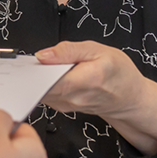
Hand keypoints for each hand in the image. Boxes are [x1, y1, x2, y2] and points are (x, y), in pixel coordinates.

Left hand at [36, 41, 156, 154]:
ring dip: (36, 79)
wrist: (130, 98)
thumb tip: (43, 55)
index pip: (51, 81)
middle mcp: (75, 97)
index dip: (34, 71)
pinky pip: (46, 95)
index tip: (26, 63)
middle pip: (42, 87)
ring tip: (38, 65)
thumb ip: (69, 50)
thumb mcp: (98, 50)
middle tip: (29, 61)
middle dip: (32, 73)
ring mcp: (69, 105)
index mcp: (86, 80)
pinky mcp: (64, 107)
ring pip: (42, 92)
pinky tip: (45, 74)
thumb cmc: (119, 72)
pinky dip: (42, 84)